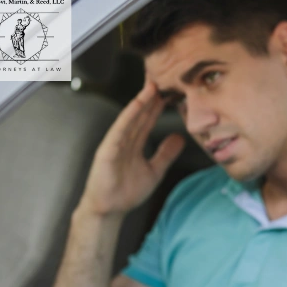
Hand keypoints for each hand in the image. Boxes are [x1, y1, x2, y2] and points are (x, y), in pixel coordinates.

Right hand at [79, 80, 184, 216]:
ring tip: (153, 85)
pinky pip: (119, 130)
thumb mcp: (155, 170)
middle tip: (163, 76)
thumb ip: (166, 154)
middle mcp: (125, 139)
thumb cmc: (126, 191)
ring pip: (131, 117)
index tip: (172, 88)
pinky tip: (137, 105)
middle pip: (140, 113)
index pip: (149, 118)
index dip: (159, 103)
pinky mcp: (107, 151)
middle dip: (151, 95)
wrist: (109, 210)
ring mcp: (115, 143)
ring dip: (141, 101)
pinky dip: (128, 116)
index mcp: (135, 142)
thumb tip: (179, 138)